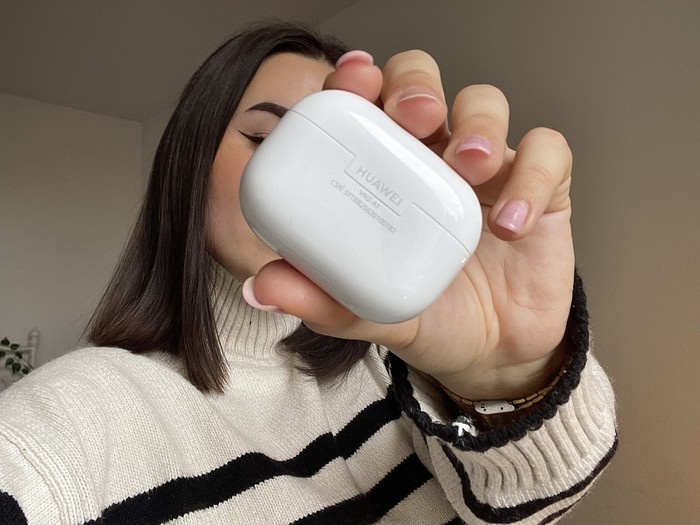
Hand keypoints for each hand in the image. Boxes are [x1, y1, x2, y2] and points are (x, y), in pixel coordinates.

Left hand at [247, 50, 573, 400]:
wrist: (490, 355)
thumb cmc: (429, 317)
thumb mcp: (371, 312)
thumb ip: (324, 299)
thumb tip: (262, 286)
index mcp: (385, 174)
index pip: (367, 106)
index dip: (357, 82)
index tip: (351, 82)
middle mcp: (433, 159)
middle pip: (422, 85)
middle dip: (416, 85)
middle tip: (413, 116)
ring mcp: (489, 170)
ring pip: (485, 104)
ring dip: (477, 124)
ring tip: (469, 166)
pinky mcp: (542, 189)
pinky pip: (548, 156)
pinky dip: (533, 177)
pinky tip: (511, 223)